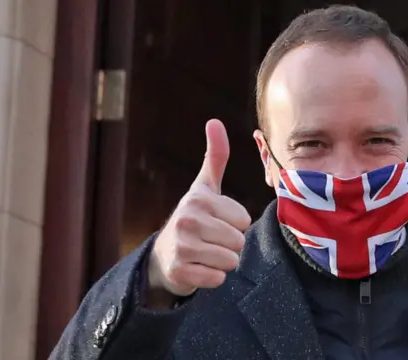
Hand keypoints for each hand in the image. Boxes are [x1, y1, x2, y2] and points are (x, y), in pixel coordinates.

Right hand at [148, 119, 251, 298]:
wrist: (164, 255)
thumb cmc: (193, 217)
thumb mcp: (204, 186)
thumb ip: (215, 156)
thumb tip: (215, 121)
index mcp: (199, 199)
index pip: (244, 220)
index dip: (236, 224)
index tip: (217, 221)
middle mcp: (188, 220)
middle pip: (239, 241)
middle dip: (231, 245)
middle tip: (211, 240)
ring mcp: (182, 246)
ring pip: (231, 260)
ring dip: (223, 262)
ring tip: (206, 253)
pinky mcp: (180, 271)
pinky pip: (218, 278)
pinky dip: (213, 278)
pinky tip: (198, 268)